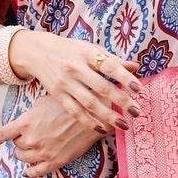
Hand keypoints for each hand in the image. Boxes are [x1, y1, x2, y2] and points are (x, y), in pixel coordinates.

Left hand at [0, 91, 110, 177]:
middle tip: (27, 136)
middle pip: (16, 144)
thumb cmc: (68, 105)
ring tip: (30, 150)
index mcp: (26, 122)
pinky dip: (30, 172)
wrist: (90, 116)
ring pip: (23, 157)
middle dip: (20, 140)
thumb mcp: (43, 103)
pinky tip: (28, 172)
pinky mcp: (54, 162)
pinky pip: (36, 172)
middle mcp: (31, 139)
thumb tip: (23, 120)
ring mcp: (42, 152)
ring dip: (24, 154)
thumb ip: (30, 114)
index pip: (3, 134)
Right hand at [9, 30, 142, 133]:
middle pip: (102, 87)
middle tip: (137, 112)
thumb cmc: (72, 51)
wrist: (39, 52)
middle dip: (121, 100)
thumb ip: (113, 59)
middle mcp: (76, 68)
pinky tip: (102, 128)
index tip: (138, 89)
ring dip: (108, 115)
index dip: (124, 77)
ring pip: (89, 102)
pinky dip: (88, 121)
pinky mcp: (58, 95)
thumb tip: (136, 67)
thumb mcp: (91, 49)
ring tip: (123, 124)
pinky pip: (75, 111)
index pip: (109, 66)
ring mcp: (66, 83)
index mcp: (87, 54)